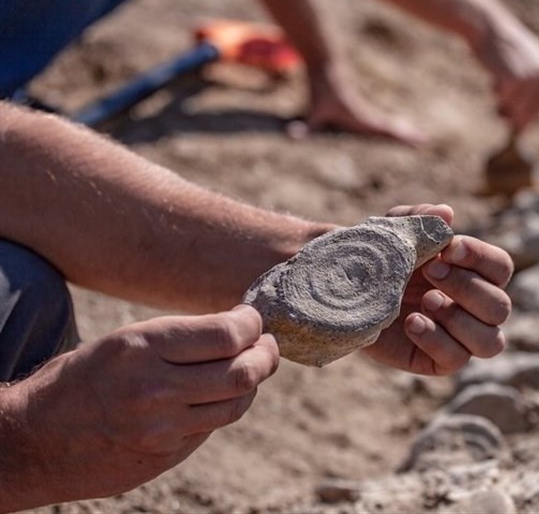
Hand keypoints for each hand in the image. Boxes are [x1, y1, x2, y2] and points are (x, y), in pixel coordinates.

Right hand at [0, 305, 277, 509]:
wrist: (33, 440)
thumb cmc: (82, 378)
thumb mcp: (123, 341)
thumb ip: (180, 339)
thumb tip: (240, 331)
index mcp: (142, 346)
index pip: (227, 334)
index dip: (252, 324)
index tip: (253, 319)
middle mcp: (154, 388)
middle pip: (242, 372)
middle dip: (266, 354)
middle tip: (267, 344)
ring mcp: (160, 429)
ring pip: (236, 403)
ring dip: (253, 383)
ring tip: (252, 368)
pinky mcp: (163, 457)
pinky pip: (212, 427)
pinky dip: (225, 407)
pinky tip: (219, 395)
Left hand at [293, 64, 428, 147]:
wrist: (325, 66)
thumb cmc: (320, 90)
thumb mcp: (314, 111)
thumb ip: (306, 126)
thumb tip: (293, 136)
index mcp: (361, 117)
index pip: (386, 130)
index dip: (401, 137)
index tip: (417, 140)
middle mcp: (366, 114)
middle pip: (392, 127)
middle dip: (408, 134)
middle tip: (425, 141)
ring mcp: (365, 111)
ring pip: (388, 123)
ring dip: (402, 129)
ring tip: (417, 136)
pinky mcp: (360, 108)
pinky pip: (380, 120)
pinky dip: (391, 125)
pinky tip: (395, 126)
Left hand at [363, 204, 512, 374]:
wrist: (344, 293)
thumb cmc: (377, 260)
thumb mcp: (393, 232)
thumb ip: (419, 219)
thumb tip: (446, 213)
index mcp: (471, 274)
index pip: (501, 268)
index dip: (481, 258)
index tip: (448, 249)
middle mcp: (472, 309)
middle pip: (500, 307)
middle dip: (467, 287)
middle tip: (429, 271)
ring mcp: (457, 338)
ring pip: (491, 342)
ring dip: (460, 319)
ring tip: (425, 301)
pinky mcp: (435, 361)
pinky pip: (456, 359)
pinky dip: (437, 340)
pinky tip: (411, 322)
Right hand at [471, 21, 538, 131]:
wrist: (488, 27)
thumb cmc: (497, 45)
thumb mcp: (518, 61)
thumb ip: (524, 83)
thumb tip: (519, 114)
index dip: (530, 117)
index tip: (520, 129)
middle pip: (531, 109)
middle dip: (516, 117)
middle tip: (501, 116)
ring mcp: (530, 76)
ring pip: (515, 106)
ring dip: (503, 102)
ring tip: (494, 83)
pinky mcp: (515, 79)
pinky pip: (504, 98)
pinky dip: (496, 92)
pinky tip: (493, 76)